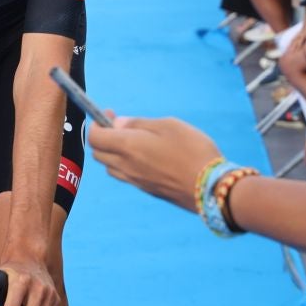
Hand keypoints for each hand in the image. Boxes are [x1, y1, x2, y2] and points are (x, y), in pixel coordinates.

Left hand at [86, 114, 220, 210]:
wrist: (210, 187)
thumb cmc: (192, 150)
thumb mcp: (168, 125)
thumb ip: (139, 124)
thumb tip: (119, 124)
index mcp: (128, 147)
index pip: (95, 138)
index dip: (97, 124)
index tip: (109, 114)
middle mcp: (126, 166)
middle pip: (99, 153)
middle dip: (103, 137)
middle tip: (120, 125)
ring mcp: (136, 181)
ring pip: (110, 167)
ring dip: (113, 152)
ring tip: (132, 141)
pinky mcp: (147, 190)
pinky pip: (125, 176)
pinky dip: (125, 164)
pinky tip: (144, 157)